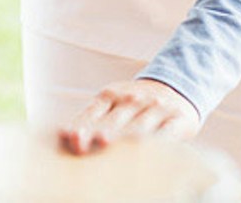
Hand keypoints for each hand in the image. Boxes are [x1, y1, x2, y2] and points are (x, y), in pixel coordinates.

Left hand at [59, 78, 199, 154]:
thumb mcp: (112, 103)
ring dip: (128, 137)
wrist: (175, 88)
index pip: (92, 112)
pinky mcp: (178, 119)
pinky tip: (154, 151)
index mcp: (110, 95)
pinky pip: (169, 132)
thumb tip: (63, 135)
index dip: (82, 126)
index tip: (72, 138)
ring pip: (140, 127)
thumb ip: (93, 118)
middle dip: (101, 133)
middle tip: (90, 143)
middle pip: (114, 121)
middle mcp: (132, 100)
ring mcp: (155, 108)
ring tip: (116, 145)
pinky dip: (161, 141)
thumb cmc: (133, 105)